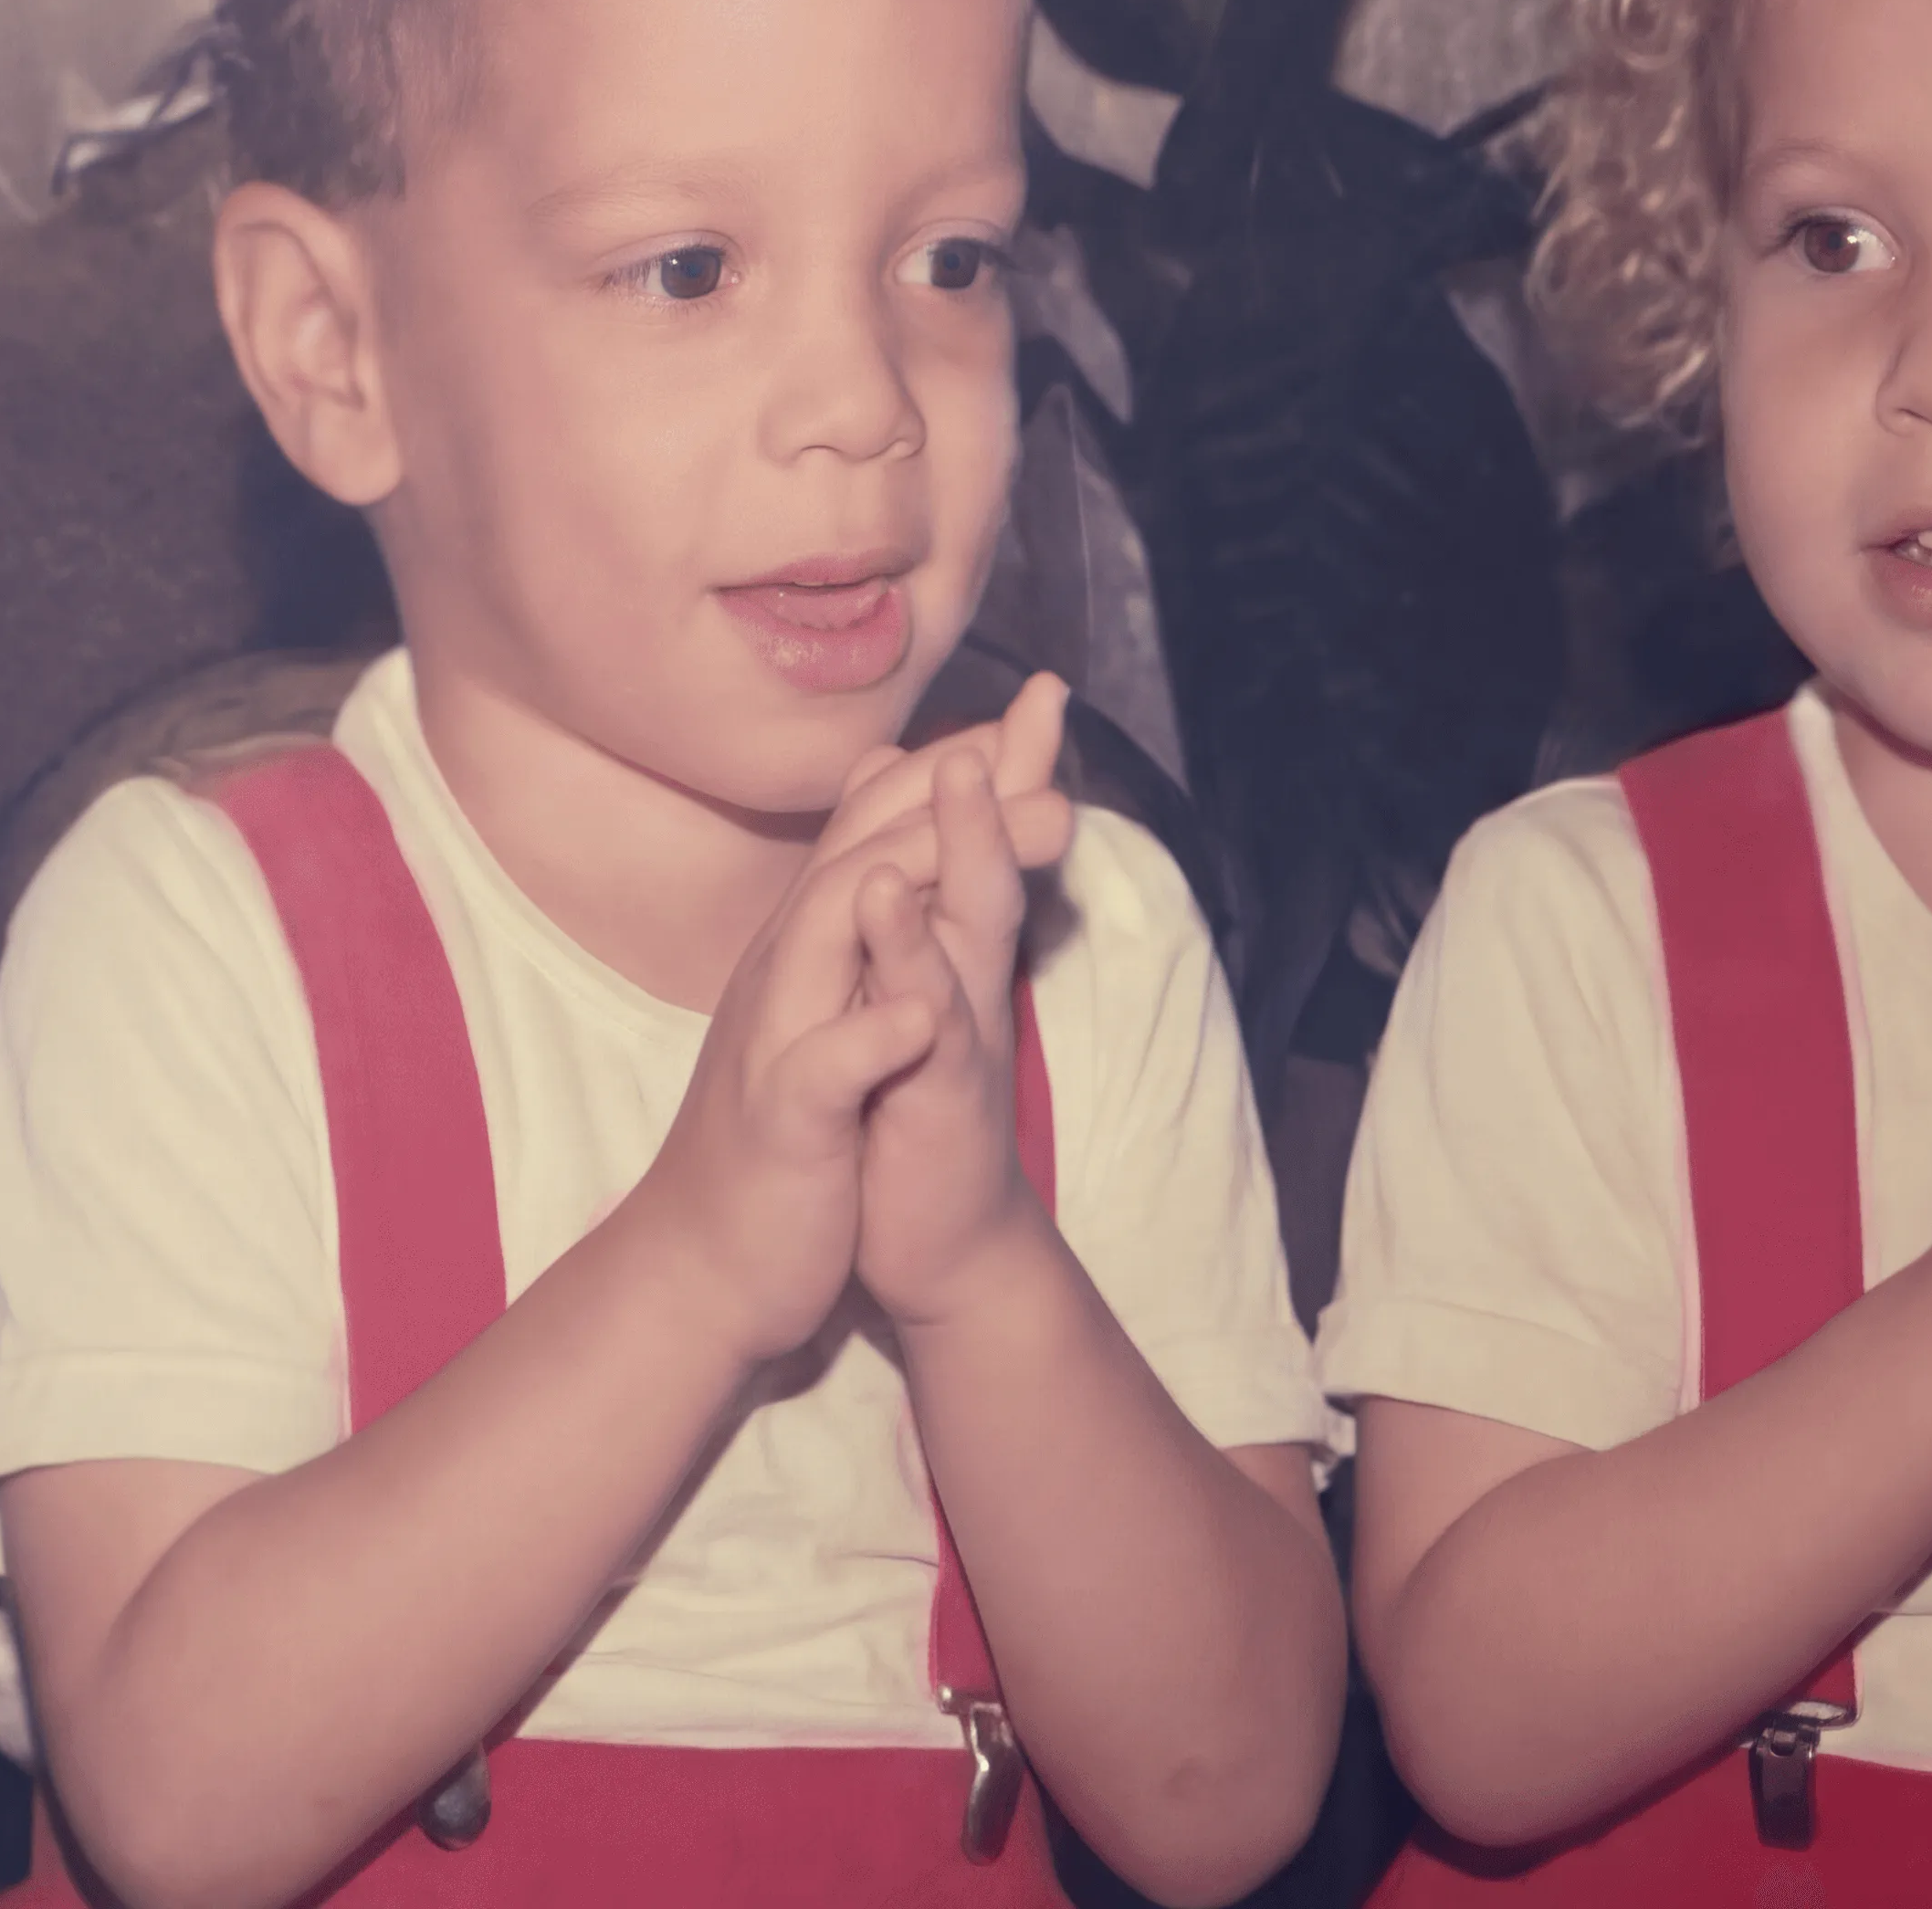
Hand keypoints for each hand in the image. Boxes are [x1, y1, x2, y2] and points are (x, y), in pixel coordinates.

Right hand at [624, 718, 1056, 1365]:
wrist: (706, 1262)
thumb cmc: (786, 1134)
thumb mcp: (826, 1019)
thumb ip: (855, 937)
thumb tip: (887, 853)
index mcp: (808, 946)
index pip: (877, 828)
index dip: (953, 767)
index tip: (1036, 717)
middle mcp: (788, 970)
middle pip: (863, 851)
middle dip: (950, 791)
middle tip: (1043, 738)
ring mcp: (777, 1038)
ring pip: (829, 933)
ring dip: (904, 880)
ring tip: (975, 832)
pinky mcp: (783, 1121)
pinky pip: (822, 1070)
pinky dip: (868, 1035)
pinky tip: (917, 1014)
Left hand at [851, 678, 1072, 1328]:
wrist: (937, 1244)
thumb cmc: (913, 1112)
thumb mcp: (914, 1008)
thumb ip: (924, 926)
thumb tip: (919, 854)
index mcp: (951, 951)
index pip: (974, 843)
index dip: (1005, 767)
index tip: (1038, 687)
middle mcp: (967, 979)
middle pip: (994, 859)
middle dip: (1017, 777)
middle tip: (1046, 697)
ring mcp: (958, 1032)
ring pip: (970, 924)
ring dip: (971, 845)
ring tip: (962, 769)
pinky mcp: (933, 1093)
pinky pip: (922, 1015)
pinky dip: (907, 956)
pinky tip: (885, 901)